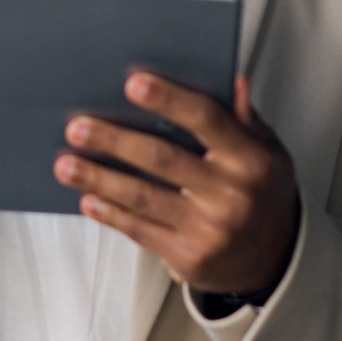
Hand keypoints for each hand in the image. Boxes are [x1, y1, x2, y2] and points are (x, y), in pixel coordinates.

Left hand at [54, 74, 299, 297]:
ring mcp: (208, 230)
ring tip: (67, 164)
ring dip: (99, 178)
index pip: (207, 120)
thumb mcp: (269, 152)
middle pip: (163, 159)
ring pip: (143, 198)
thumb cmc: (263, 195)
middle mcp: (231, 195)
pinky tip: (88, 198)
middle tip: (79, 127)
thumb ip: (245, 119)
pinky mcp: (188, 258)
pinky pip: (140, 231)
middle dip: (115, 141)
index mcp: (250, 160)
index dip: (169, 99)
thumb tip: (232, 80)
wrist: (274, 260)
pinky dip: (110, 213)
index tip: (134, 84)